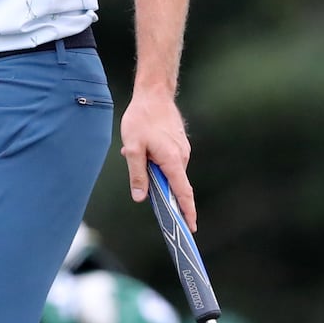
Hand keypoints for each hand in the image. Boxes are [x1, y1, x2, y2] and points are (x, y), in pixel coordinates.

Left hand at [119, 87, 195, 229]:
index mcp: (172, 160)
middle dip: (163, 191)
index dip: (187, 212)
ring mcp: (182, 149)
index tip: (191, 228)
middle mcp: (181, 156)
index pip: (183, 192)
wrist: (154, 94)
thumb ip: (137, 174)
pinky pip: (168, 159)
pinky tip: (142, 148)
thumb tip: (140, 197)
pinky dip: (156, 160)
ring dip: (154, 170)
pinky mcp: (178, 143)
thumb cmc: (141, 118)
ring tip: (136, 154)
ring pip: (169, 170)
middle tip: (150, 195)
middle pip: (175, 183)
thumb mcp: (132, 148)